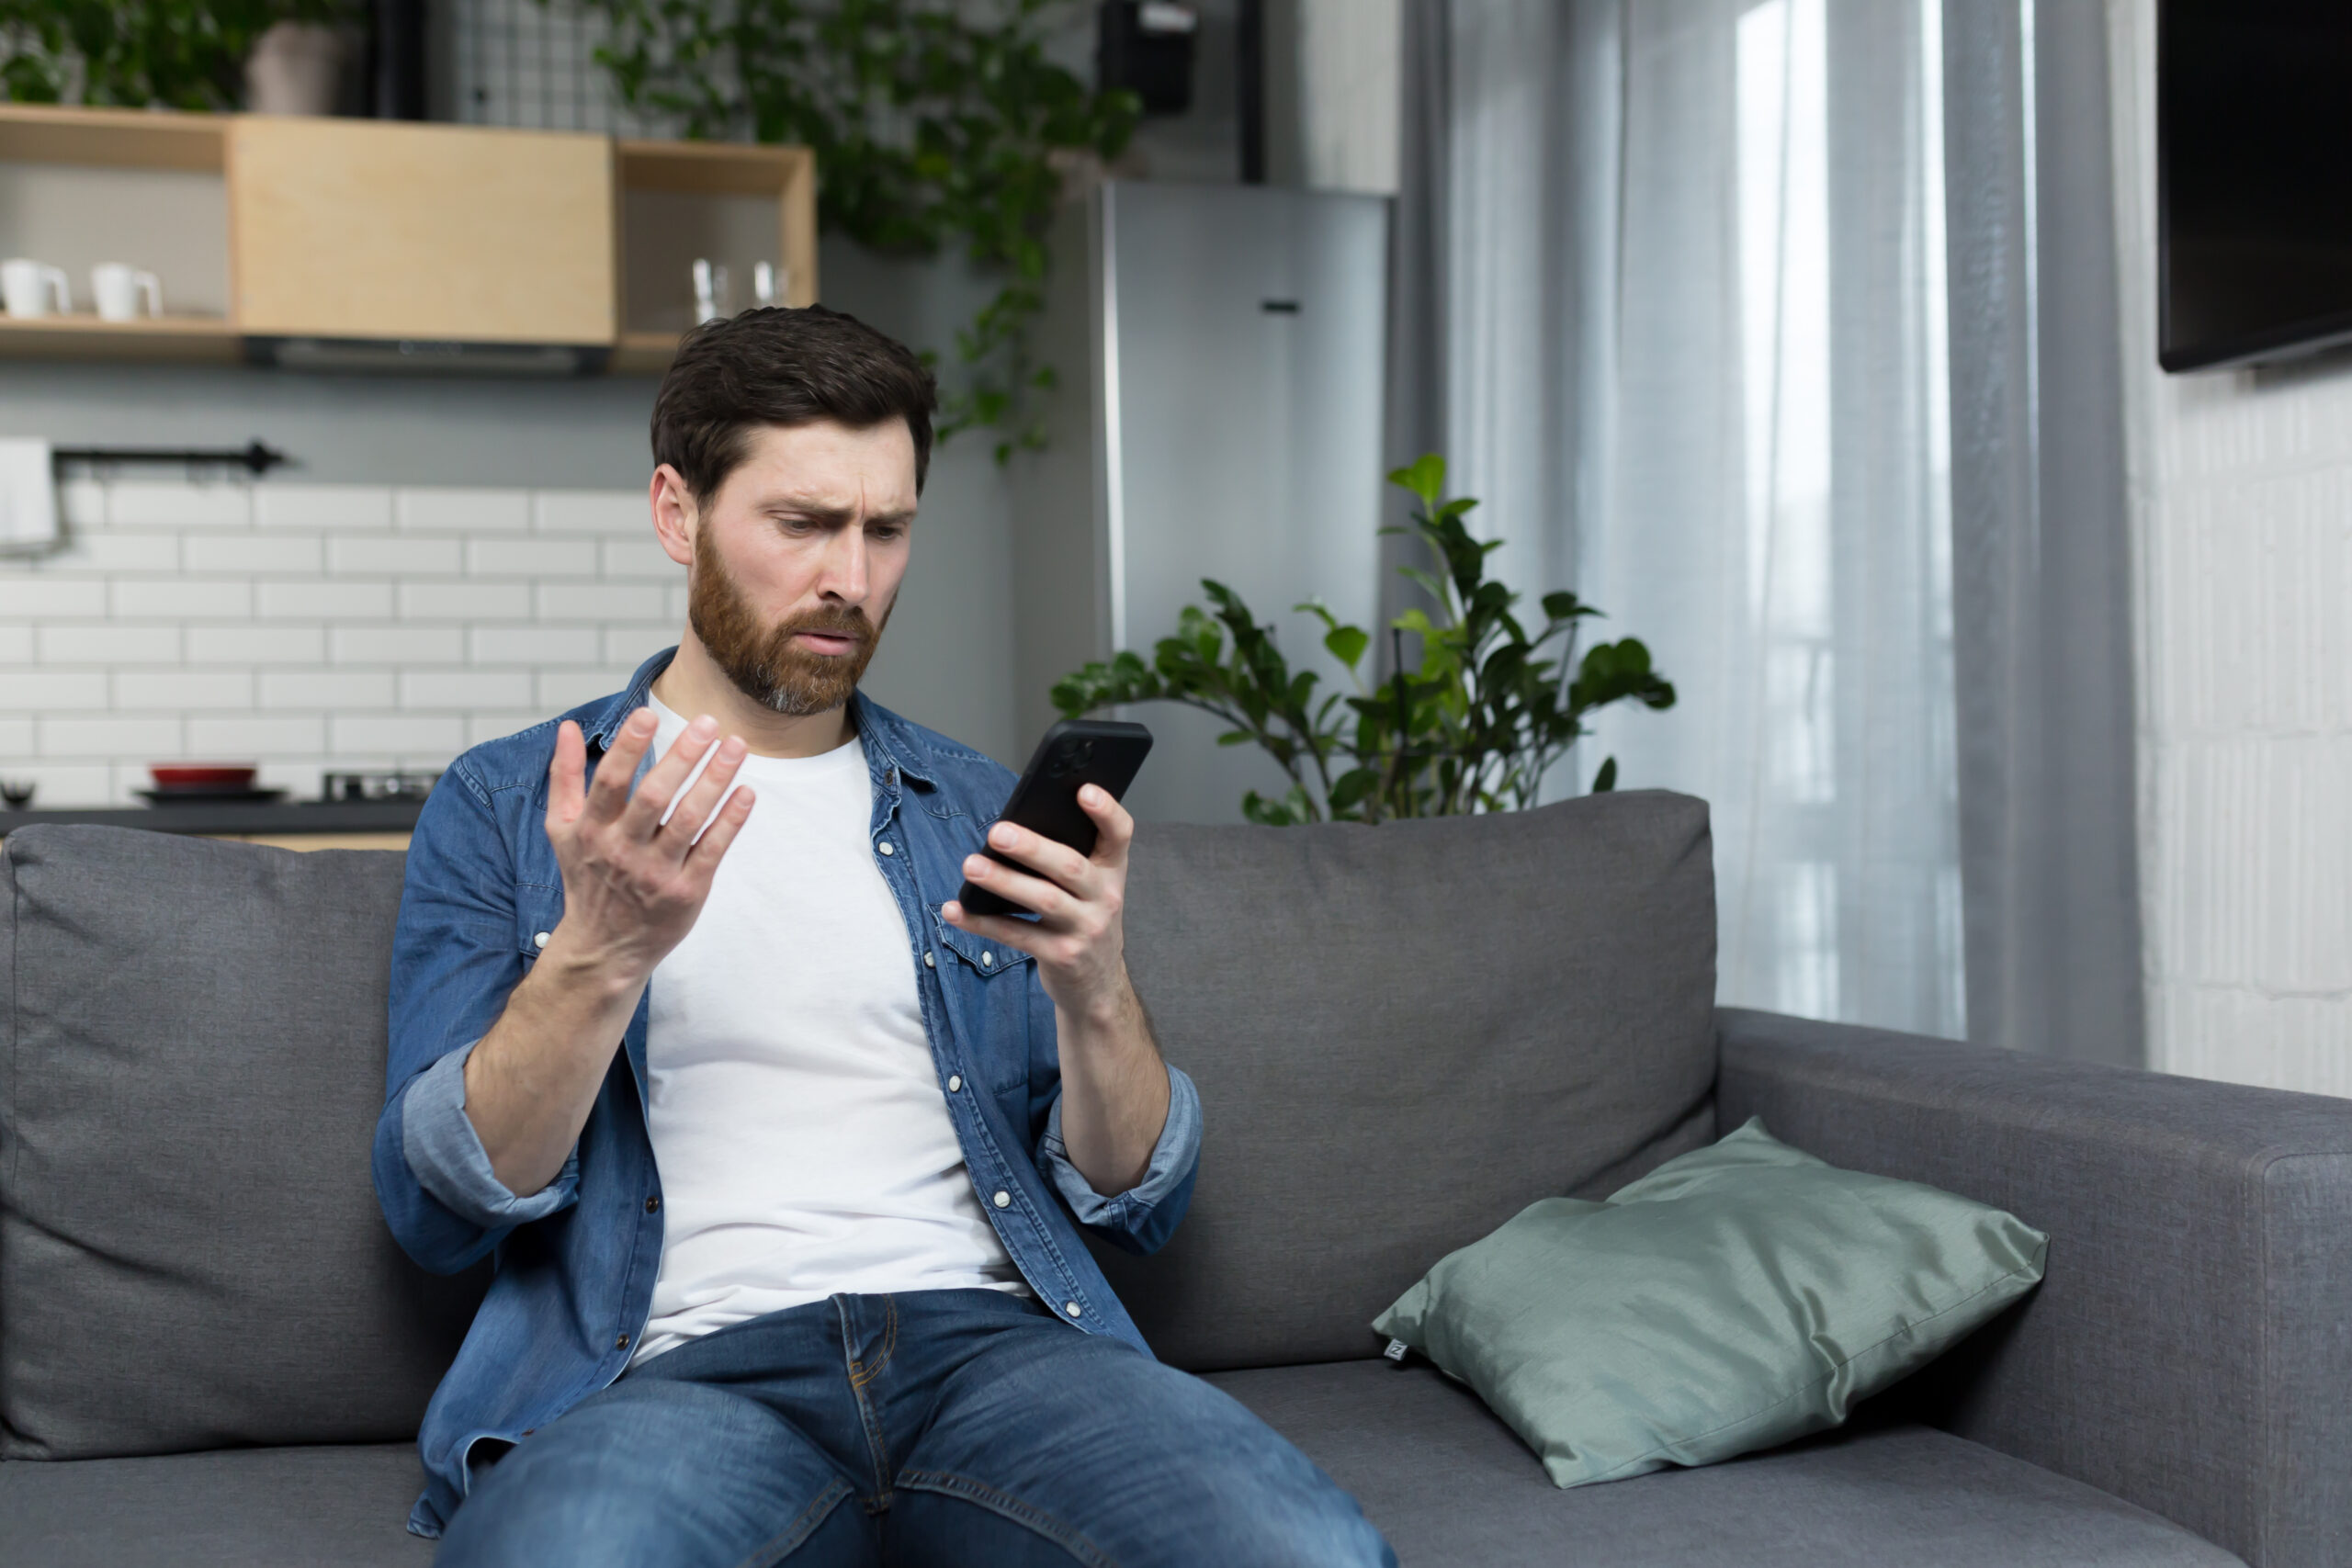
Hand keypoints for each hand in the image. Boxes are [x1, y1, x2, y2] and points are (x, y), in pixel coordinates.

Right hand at [542, 707, 754, 984]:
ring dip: (715, 780)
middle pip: (654, 797)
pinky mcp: (687, 892)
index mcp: (592, 830)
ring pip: (689, 820)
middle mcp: (623, 850)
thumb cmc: (587, 877)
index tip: (648, 714)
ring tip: (736, 746)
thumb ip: (565, 776)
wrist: (605, 948)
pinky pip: (712, 851)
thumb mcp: (563, 829)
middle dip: (682, 757)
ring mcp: (656, 873)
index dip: (628, 746)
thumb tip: (569, 728)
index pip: (611, 782)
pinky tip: (746, 792)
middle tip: (708, 722)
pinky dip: (731, 821)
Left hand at [943, 785, 1134, 1022]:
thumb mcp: (1091, 890)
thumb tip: (1010, 830)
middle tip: (997, 832)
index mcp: (1112, 871)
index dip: (1106, 812)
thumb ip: (1067, 860)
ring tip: (970, 866)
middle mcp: (1105, 898)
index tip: (1084, 790)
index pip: (1120, 834)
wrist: (1098, 986)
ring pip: (1043, 900)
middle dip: (1033, 848)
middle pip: (1070, 867)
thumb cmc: (1084, 921)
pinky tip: (956, 910)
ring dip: (1004, 882)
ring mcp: (1085, 929)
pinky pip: (1017, 935)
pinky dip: (983, 923)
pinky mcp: (1061, 956)